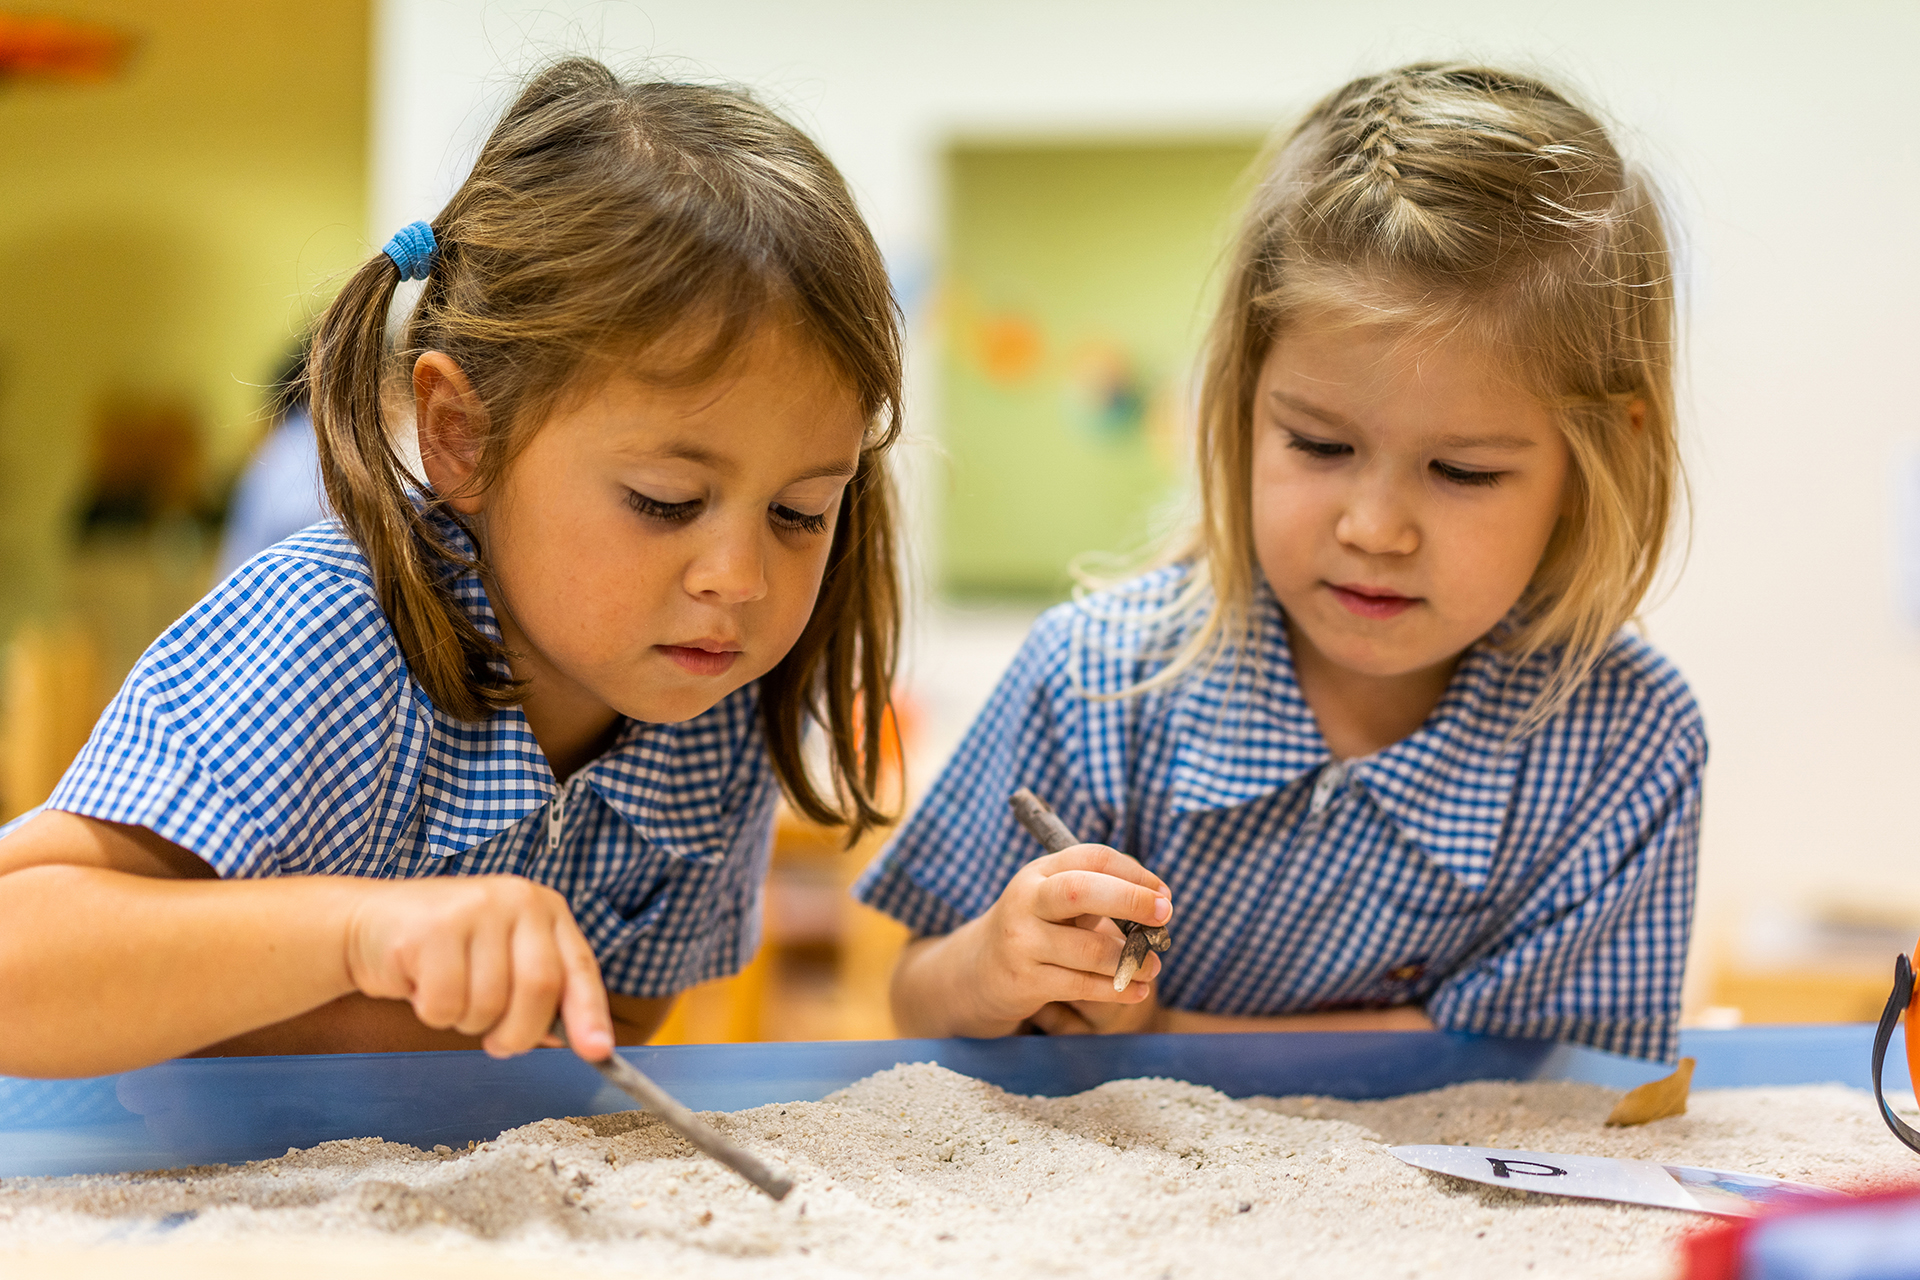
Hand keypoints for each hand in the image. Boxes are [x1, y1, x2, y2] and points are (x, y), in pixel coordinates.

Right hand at [343, 874, 613, 1060]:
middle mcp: (517, 899)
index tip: (599, 1053)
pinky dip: (432, 1013)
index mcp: (545, 908)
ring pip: (489, 1003)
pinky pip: (446, 1004)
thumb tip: (583, 1040)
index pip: (580, 968)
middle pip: (539, 989)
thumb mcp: (504, 959)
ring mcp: (476, 908)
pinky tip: (421, 984)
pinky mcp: (433, 927)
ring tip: (449, 991)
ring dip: (467, 1020)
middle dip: (519, 1032)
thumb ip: (542, 992)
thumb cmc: (446, 951)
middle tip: (498, 1044)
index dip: (591, 1014)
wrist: (370, 923)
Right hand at [956, 843, 1171, 1030]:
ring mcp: (1022, 941)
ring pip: (1089, 949)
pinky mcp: (1024, 980)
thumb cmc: (1034, 929)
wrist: (977, 972)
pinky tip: (1137, 990)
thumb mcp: (1053, 900)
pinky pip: (1082, 985)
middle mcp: (1026, 900)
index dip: (1134, 872)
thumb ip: (1096, 893)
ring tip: (1153, 966)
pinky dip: (1118, 989)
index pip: (1092, 857)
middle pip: (1082, 890)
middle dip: (1131, 899)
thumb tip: (1157, 900)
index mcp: (1039, 872)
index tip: (1163, 893)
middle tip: (1165, 915)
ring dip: (1131, 959)